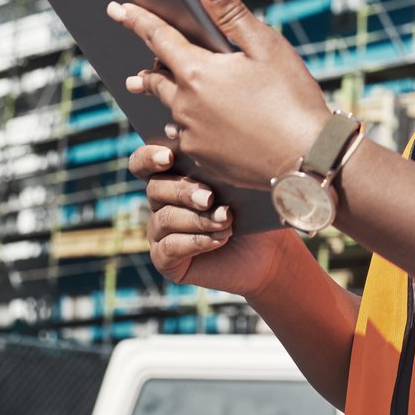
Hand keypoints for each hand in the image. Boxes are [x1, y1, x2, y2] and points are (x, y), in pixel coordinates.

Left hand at [109, 0, 331, 190]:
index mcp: (197, 72)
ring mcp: (192, 136)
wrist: (307, 157)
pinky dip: (186, 126)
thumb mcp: (265, 46)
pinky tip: (194, 127)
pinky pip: (184, 138)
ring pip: (170, 111)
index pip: (156, 37)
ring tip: (166, 100)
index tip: (115, 9)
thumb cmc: (291, 96)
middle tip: (135, 71)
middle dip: (146, 70)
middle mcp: (185, 105)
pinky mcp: (203, 160)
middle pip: (155, 80)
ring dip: (166, 99)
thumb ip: (229, 12)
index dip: (135, 20)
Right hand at [128, 141, 299, 294]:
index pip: (144, 163)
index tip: (168, 157)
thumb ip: (224, 168)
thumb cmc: (255, 209)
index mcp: (173, 176)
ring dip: (197, 219)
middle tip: (210, 198)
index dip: (149, 157)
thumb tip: (219, 154)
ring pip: (165, 218)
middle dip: (183, 191)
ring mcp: (160, 232)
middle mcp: (161, 202)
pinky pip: (170, 248)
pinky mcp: (165, 260)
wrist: (269, 250)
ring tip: (226, 221)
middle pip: (155, 188)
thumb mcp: (242, 185)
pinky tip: (218, 239)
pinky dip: (195, 241)